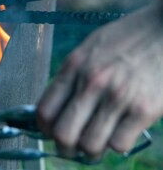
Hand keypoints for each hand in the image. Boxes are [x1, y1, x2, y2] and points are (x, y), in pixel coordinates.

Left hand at [37, 0, 162, 157]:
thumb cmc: (126, 38)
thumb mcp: (89, 49)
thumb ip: (72, 75)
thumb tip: (56, 106)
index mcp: (74, 66)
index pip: (44, 111)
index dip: (44, 129)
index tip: (51, 132)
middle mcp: (92, 82)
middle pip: (63, 134)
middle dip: (65, 147)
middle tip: (72, 146)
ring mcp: (118, 97)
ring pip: (90, 145)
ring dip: (91, 150)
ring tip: (97, 142)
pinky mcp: (144, 109)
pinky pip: (120, 144)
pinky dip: (117, 144)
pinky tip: (120, 131)